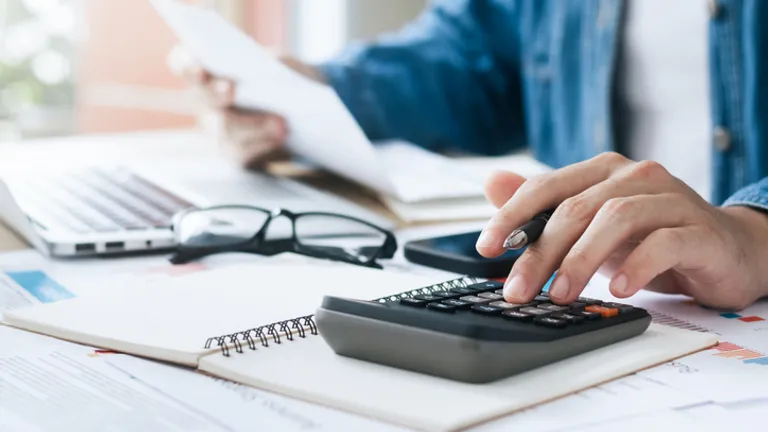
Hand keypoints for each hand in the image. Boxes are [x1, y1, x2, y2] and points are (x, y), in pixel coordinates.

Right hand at [173, 49, 322, 167]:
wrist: (298, 109)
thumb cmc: (283, 77)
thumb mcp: (282, 62)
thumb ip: (272, 63)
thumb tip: (267, 76)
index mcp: (208, 67)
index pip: (182, 62)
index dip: (186, 65)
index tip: (199, 69)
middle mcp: (205, 98)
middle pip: (204, 97)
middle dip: (216, 93)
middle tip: (230, 89)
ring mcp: (216, 128)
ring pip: (223, 129)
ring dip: (253, 125)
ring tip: (280, 123)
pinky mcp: (232, 151)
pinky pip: (239, 153)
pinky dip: (262, 145)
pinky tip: (280, 139)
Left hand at [475, 152, 767, 310]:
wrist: (724, 250)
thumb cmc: (649, 237)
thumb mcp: (589, 226)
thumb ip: (543, 207)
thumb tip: (492, 183)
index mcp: (602, 171)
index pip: (547, 186)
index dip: (512, 216)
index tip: (486, 248)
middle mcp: (635, 176)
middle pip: (575, 209)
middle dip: (540, 253)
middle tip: (518, 290)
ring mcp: (669, 199)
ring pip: (616, 219)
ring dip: (581, 260)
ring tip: (562, 293)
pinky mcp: (698, 230)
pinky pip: (662, 243)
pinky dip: (636, 266)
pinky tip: (618, 289)